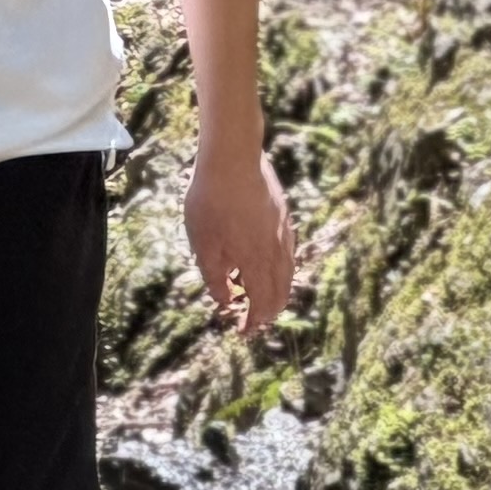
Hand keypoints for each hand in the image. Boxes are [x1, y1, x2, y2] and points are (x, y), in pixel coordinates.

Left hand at [186, 119, 296, 346]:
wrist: (233, 157)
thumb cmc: (211, 201)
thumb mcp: (203, 245)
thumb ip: (215, 278)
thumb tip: (225, 301)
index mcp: (257, 263)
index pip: (262, 304)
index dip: (253, 322)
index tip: (243, 332)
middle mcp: (277, 251)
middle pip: (280, 292)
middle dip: (268, 311)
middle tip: (253, 320)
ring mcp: (283, 232)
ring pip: (287, 273)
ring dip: (276, 291)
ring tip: (261, 296)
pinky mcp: (283, 215)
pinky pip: (287, 252)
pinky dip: (279, 269)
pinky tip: (268, 263)